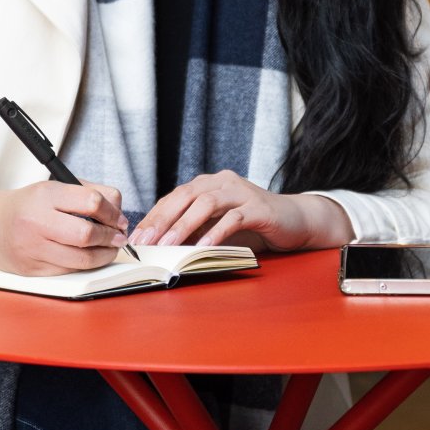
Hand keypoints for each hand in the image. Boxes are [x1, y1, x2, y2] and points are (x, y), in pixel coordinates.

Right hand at [0, 180, 127, 274]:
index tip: (119, 218)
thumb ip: (88, 192)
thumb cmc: (26, 207)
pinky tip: (90, 257)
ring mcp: (33, 248)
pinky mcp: (33, 270)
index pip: (91, 201)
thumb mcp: (53, 188)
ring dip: (104, 255)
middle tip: (119, 236)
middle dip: (111, 237)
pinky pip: (70, 271)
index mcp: (45, 194)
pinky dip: (86, 265)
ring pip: (82, 258)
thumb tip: (118, 209)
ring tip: (109, 248)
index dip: (113, 212)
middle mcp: (37, 221)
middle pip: (88, 233)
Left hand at [128, 170, 352, 253]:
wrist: (295, 220)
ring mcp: (241, 192)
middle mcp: (221, 182)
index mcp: (207, 184)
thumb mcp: (217, 226)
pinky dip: (216, 233)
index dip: (152, 218)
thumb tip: (160, 248)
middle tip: (144, 244)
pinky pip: (233, 218)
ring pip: (205, 204)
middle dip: (161, 221)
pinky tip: (203, 247)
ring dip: (183, 227)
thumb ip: (194, 230)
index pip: (172, 198)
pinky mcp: (258, 207)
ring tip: (167, 247)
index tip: (135, 239)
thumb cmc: (252, 225)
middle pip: (184, 197)